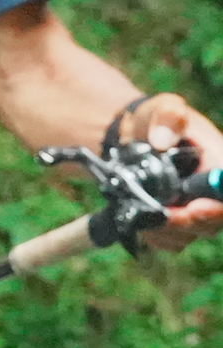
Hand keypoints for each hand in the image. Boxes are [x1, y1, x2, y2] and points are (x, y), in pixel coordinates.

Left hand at [127, 94, 222, 250]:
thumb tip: (162, 140)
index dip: (217, 206)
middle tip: (164, 215)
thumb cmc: (154, 121)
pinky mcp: (181, 221)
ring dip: (171, 230)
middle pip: (215, 219)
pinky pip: (175, 239)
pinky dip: (159, 236)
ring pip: (194, 232)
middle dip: (189, 222)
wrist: (132, 138)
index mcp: (220, 163)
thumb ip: (167, 116)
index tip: (195, 208)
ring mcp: (199, 208)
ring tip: (148, 216)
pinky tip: (145, 224)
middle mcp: (213, 190)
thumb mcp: (162, 108)